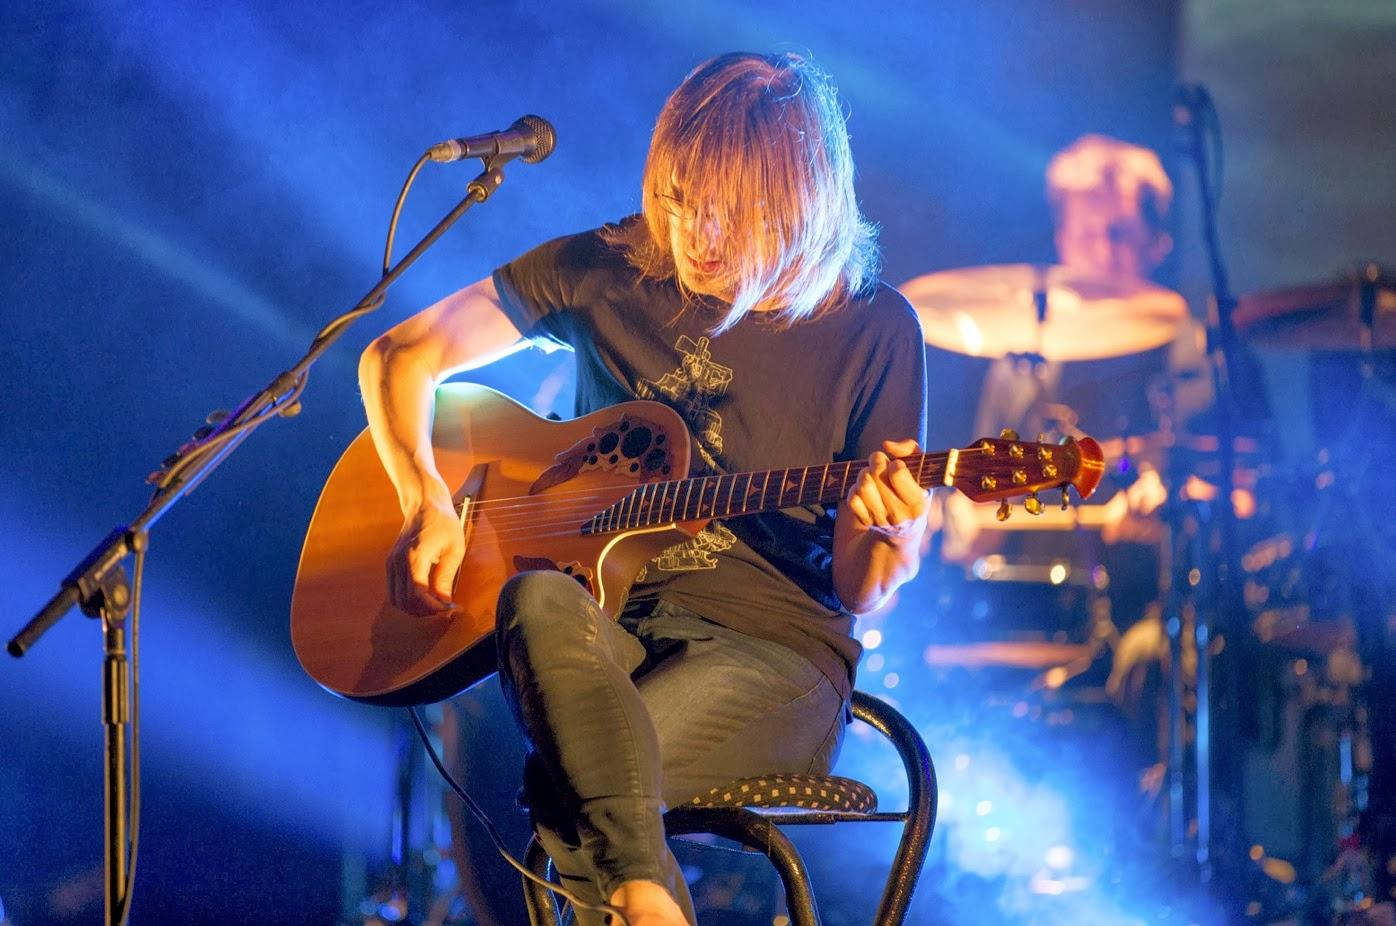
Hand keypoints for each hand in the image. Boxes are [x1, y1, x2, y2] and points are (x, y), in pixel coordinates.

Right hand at [387, 497, 463, 614]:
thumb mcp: (454, 548)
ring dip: (414, 608)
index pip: (417, 594)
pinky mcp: (390, 563)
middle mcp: (398, 562)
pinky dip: (407, 599)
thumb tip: (444, 602)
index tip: (448, 607)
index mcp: (415, 556)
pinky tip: (424, 596)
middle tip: (442, 608)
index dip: (432, 607)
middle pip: (404, 601)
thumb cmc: (444, 523)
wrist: (424, 504)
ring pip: (396, 599)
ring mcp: (391, 563)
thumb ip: (446, 577)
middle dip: (424, 610)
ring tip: (433, 604)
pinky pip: (394, 591)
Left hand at [845, 438, 929, 539]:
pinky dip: (857, 489)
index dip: (895, 463)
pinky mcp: (866, 521)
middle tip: (881, 465)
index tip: (899, 467)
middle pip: (875, 474)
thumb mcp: (920, 468)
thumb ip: (909, 449)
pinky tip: (868, 490)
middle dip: (877, 462)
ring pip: (863, 484)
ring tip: (873, 476)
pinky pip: (852, 498)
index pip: (896, 472)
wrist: (905, 527)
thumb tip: (886, 445)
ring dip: (865, 474)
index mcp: (917, 503)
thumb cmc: (913, 488)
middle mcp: (899, 514)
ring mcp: (881, 519)